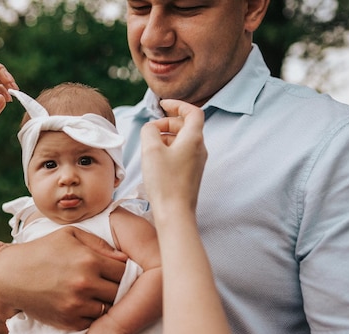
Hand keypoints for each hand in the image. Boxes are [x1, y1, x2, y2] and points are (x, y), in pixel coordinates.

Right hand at [0, 227, 127, 333]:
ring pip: (110, 309)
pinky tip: (86, 304)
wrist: (10, 277)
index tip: (120, 270)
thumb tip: (125, 258)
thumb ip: (99, 244)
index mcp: (89, 260)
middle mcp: (85, 284)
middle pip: (122, 292)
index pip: (125, 270)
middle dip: (121, 288)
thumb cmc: (42, 251)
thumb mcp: (69, 235)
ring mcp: (77, 305)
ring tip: (100, 294)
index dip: (126, 270)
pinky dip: (94, 315)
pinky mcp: (69, 322)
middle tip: (114, 284)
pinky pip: (94, 322)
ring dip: (108, 303)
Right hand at [140, 100, 205, 215]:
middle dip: (167, 123)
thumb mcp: (151, 150)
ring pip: (183, 140)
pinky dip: (168, 150)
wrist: (175, 214)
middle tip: (150, 130)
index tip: (162, 104)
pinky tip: (155, 160)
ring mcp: (196, 162)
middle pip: (186, 126)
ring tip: (149, 146)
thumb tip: (151, 128)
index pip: (193, 112)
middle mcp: (199, 149)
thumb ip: (149, 131)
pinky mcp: (191, 174)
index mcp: (194, 139)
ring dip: (166, 137)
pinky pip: (181, 154)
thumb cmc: (164, 182)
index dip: (178, 105)